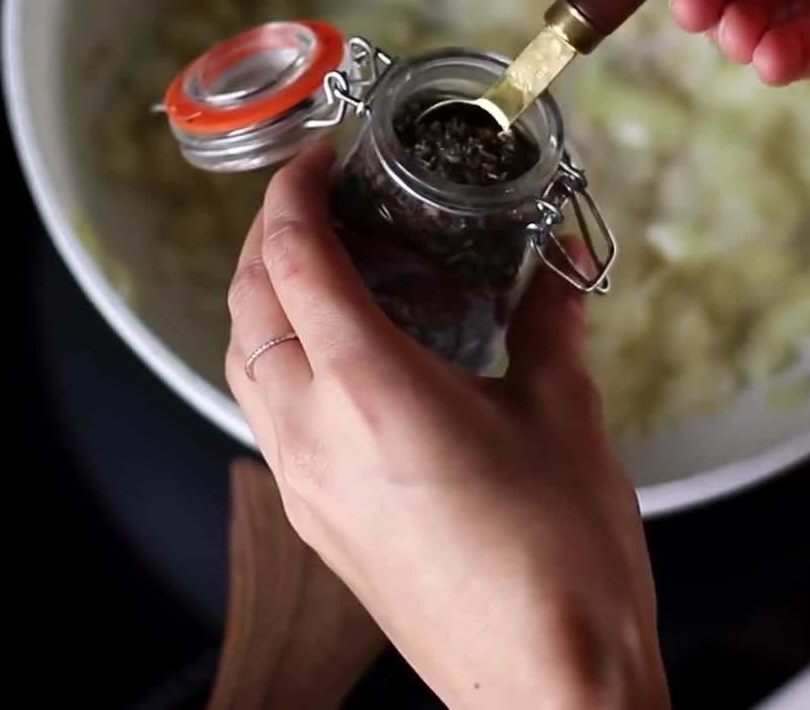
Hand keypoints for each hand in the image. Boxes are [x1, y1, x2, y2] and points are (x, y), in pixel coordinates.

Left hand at [224, 145, 667, 708]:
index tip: (319, 154)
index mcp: (371, 391)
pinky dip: (283, 362)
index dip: (293, 191)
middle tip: (317, 195)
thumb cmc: (562, 564)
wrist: (548, 684)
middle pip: (246, 304)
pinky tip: (340, 358)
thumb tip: (557, 265)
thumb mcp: (564, 416)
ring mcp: (305, 487)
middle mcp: (315, 436)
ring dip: (265, 300)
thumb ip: (548, 324)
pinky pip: (270, 418)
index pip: (293, 260)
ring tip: (322, 266)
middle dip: (267, 235)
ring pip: (245, 364)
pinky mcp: (318, 525)